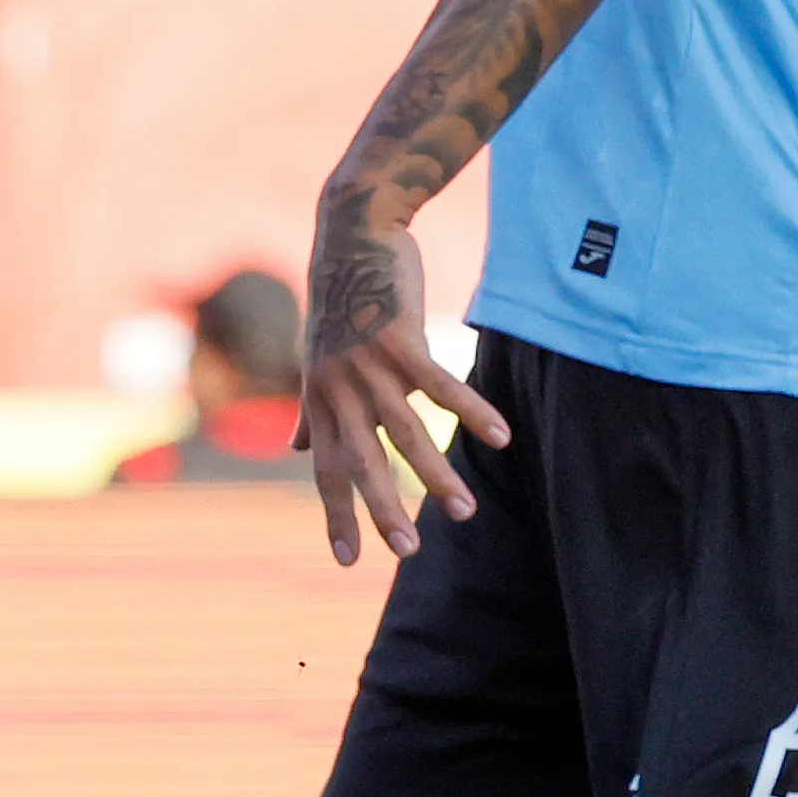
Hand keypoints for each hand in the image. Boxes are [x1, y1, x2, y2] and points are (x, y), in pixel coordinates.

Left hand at [297, 208, 511, 569]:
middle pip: (362, 462)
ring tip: (465, 513)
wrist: (350, 236)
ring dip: (437, 476)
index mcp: (320, 400)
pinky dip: (472, 413)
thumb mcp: (318, 360)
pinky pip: (440, 387)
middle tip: (408, 553)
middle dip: (383, 511)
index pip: (325, 471)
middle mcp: (338, 390)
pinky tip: (501, 438)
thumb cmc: (340, 300)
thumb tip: (295, 449)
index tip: (349, 560)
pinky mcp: (400, 340)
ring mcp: (367, 366)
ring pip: (405, 433)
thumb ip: (310, 409)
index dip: (337, 515)